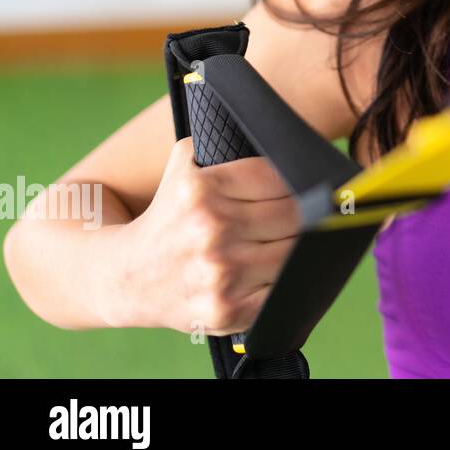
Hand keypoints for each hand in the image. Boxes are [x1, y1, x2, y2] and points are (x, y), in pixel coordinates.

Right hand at [113, 137, 299, 335]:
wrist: (125, 276)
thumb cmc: (169, 215)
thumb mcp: (184, 166)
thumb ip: (222, 144)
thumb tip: (284, 139)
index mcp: (201, 190)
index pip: (280, 177)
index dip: (301, 180)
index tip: (315, 184)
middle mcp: (210, 230)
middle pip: (295, 214)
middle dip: (311, 213)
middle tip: (324, 211)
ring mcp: (219, 274)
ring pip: (295, 252)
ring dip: (307, 246)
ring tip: (313, 238)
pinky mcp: (227, 311)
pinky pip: (284, 291)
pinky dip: (295, 281)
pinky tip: (294, 270)